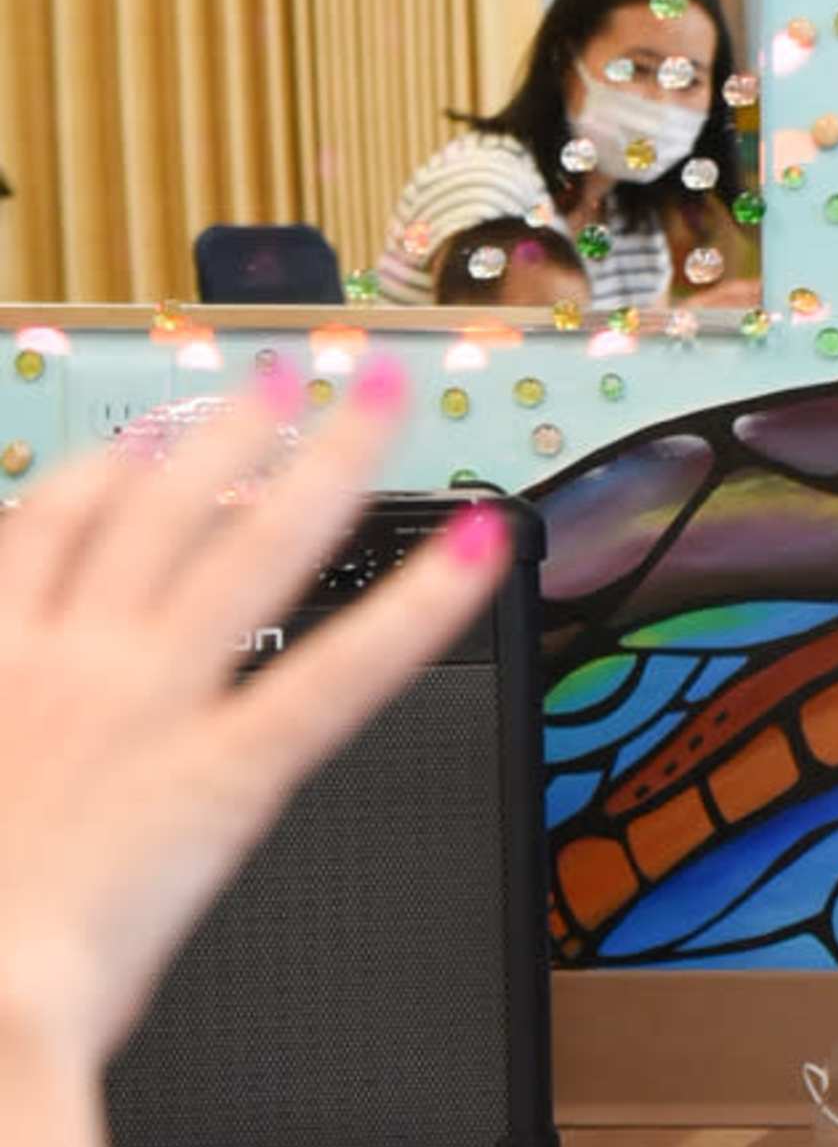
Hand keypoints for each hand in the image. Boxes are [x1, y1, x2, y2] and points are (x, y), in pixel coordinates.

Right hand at [0, 363, 498, 1068]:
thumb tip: (14, 746)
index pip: (48, 521)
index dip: (105, 466)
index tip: (141, 439)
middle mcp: (72, 657)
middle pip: (165, 500)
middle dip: (229, 423)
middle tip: (280, 372)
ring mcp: (155, 704)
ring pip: (258, 545)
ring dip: (329, 456)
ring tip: (374, 394)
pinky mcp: (230, 775)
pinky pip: (344, 671)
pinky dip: (424, 604)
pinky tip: (481, 550)